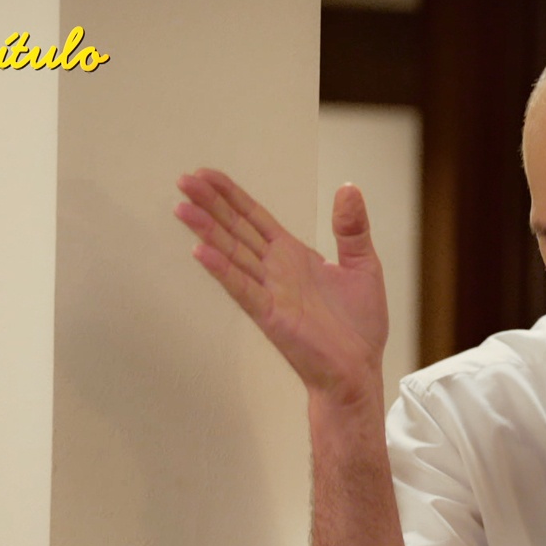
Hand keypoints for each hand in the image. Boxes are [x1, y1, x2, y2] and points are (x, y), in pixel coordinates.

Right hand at [174, 168, 387, 397]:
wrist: (358, 370)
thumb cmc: (359, 326)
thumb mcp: (363, 265)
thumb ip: (352, 228)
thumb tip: (348, 188)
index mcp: (294, 255)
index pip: (255, 218)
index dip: (232, 196)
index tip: (207, 176)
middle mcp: (276, 270)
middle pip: (236, 229)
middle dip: (211, 204)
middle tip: (183, 181)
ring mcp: (270, 292)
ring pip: (232, 254)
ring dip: (207, 231)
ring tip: (183, 209)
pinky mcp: (271, 315)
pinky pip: (243, 288)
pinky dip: (222, 270)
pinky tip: (201, 252)